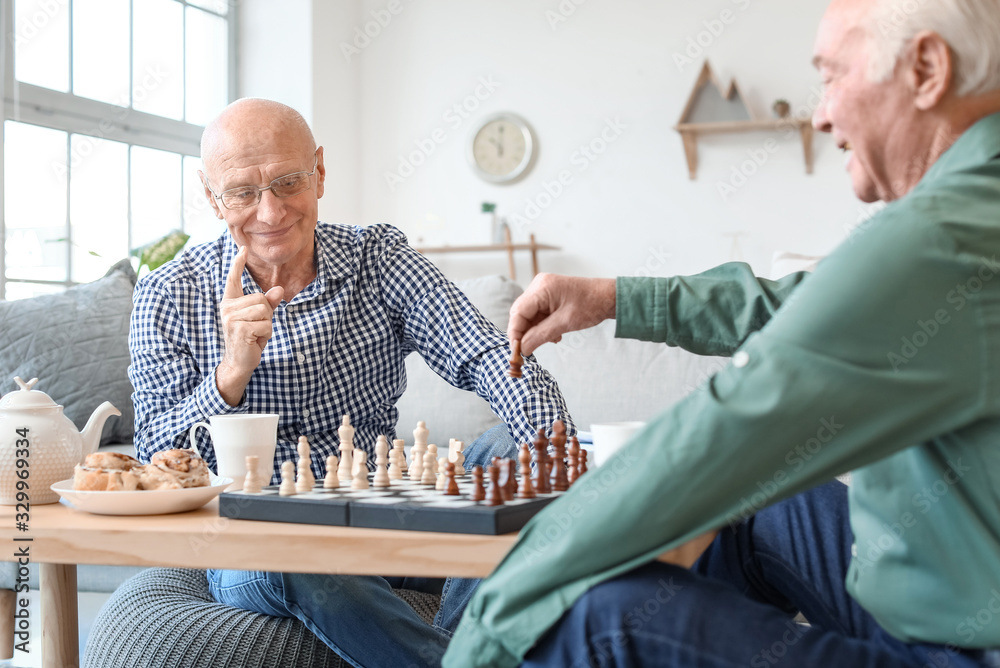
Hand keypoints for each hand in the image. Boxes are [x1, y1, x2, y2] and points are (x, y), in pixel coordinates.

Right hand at [216, 247, 283, 405]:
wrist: (239, 362)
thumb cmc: (249, 339)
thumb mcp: (260, 319)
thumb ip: (268, 303)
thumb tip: (279, 290)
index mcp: (230, 302)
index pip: (233, 279)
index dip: (238, 264)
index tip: (243, 248)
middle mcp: (228, 308)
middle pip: (261, 299)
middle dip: (266, 314)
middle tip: (257, 328)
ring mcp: (232, 318)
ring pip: (264, 310)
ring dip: (267, 325)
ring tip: (256, 334)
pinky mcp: (240, 329)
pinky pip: (266, 324)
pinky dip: (267, 334)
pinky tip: (256, 341)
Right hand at [507, 273, 615, 354]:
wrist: (609, 297)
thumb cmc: (591, 305)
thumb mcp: (565, 323)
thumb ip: (540, 335)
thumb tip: (522, 349)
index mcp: (541, 288)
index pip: (518, 312)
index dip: (515, 332)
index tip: (517, 350)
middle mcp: (539, 286)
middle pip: (521, 313)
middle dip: (524, 333)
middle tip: (528, 350)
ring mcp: (543, 290)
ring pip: (529, 315)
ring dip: (535, 331)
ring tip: (552, 339)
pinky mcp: (548, 296)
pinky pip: (538, 314)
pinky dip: (542, 326)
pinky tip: (554, 334)